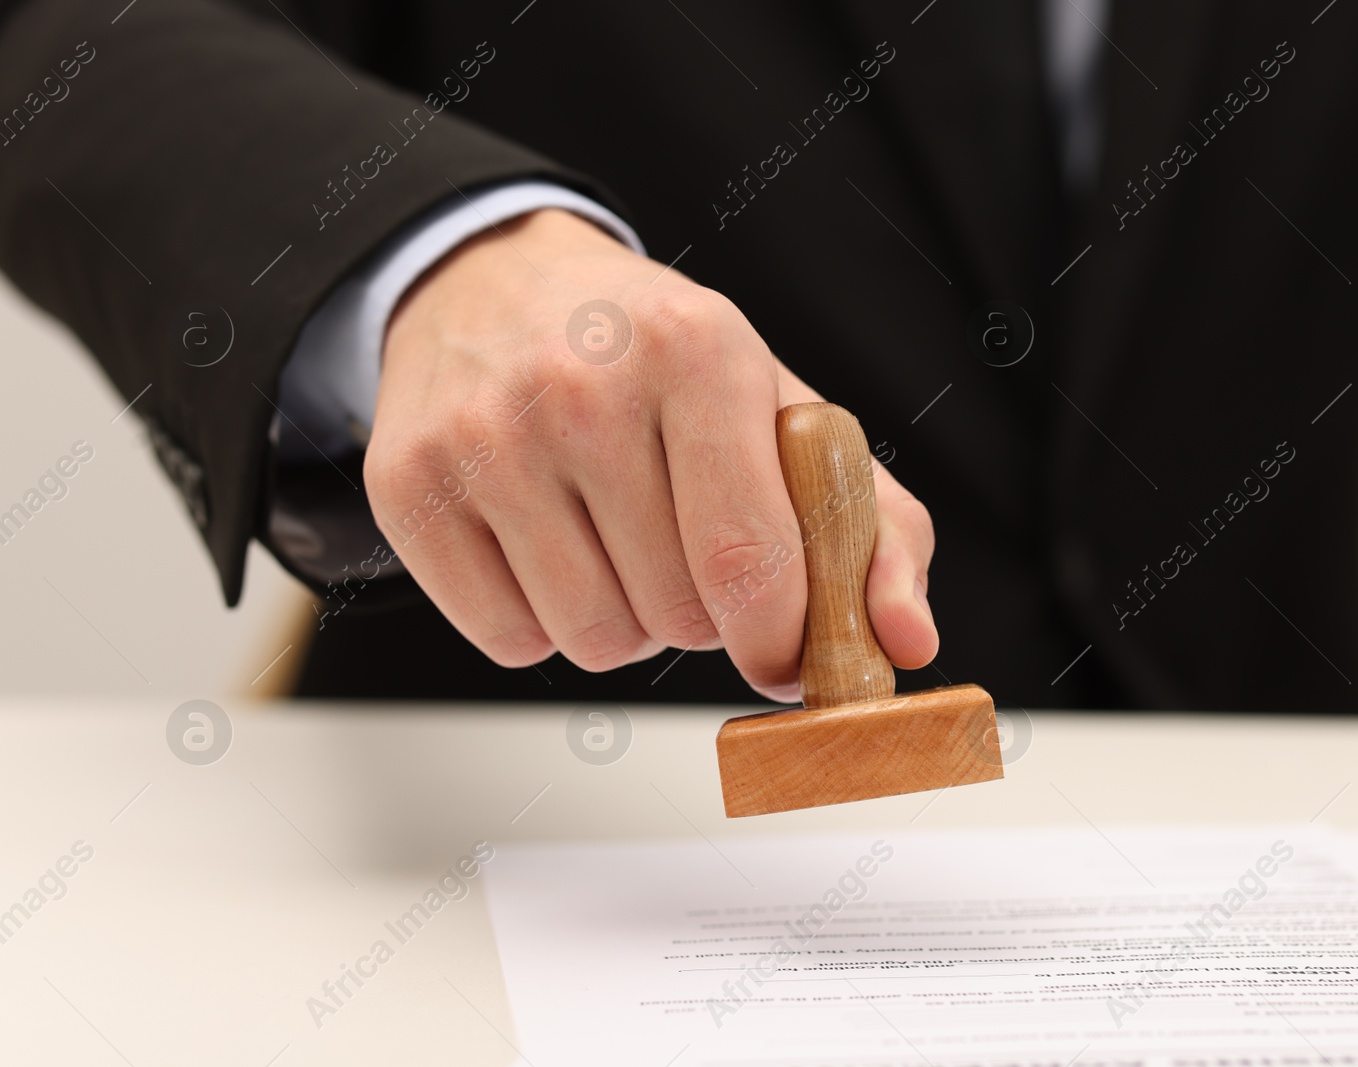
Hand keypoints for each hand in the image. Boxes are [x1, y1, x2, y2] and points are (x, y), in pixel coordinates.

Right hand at [364, 208, 937, 699]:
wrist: (495, 283)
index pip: (747, 558)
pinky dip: (544, 623)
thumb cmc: (653, 358)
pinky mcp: (407, 485)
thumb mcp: (780, 407)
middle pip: (673, 615)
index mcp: (697, 350)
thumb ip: (875, 530)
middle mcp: (580, 386)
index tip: (784, 646)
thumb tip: (908, 645)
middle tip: (687, 550)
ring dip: (626, 621)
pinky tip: (549, 548)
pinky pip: (508, 641)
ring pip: (591, 639)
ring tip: (618, 542)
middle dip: (702, 615)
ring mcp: (482, 436)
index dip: (780, 637)